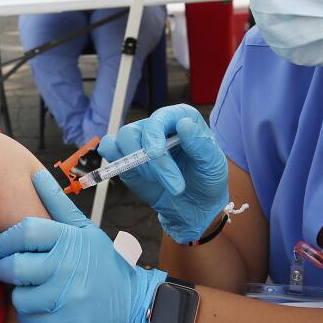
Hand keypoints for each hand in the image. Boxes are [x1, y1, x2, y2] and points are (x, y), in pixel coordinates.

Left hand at [0, 170, 166, 322]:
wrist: (135, 306)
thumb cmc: (106, 264)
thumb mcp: (86, 230)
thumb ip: (58, 204)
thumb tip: (36, 175)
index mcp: (70, 240)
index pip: (23, 232)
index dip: (6, 239)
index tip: (6, 246)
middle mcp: (67, 268)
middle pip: (14, 267)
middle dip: (6, 269)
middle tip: (12, 270)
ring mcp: (67, 299)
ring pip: (19, 298)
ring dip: (21, 296)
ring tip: (33, 290)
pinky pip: (30, 322)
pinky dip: (32, 317)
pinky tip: (45, 309)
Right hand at [98, 104, 229, 243]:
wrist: (194, 206)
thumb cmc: (206, 179)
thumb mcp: (212, 164)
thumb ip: (200, 144)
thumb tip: (184, 124)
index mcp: (180, 119)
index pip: (161, 116)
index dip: (154, 134)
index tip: (156, 155)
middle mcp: (158, 126)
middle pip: (137, 131)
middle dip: (150, 162)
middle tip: (173, 185)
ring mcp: (140, 141)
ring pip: (122, 139)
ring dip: (136, 164)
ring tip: (156, 180)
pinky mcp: (127, 157)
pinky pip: (110, 148)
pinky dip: (115, 159)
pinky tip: (134, 173)